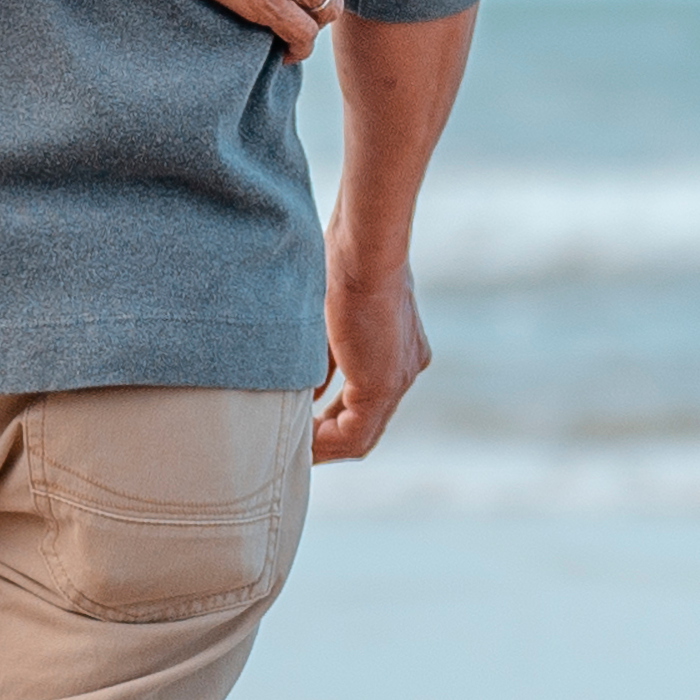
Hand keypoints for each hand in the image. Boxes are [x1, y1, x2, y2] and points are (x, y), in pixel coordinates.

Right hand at [312, 258, 430, 463]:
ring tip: (295, 451)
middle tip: (296, 448)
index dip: (333, 420)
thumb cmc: (342, 264)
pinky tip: (302, 442)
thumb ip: (325, 358)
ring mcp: (398, 378)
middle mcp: (404, 369)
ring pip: (363, 434)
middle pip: (366, 423)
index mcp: (396, 350)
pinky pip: (356, 433)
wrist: (364, 248)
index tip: (302, 427)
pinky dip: (327, 441)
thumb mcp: (330, 317)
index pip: (367, 401)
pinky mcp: (384, 384)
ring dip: (326, 445)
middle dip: (328, 438)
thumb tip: (309, 392)